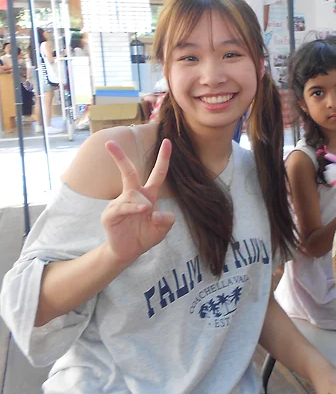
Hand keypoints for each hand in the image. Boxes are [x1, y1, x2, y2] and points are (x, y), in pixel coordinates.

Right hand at [101, 139, 175, 265]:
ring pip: (133, 193)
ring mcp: (120, 203)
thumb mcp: (163, 228)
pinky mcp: (110, 214)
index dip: (163, 158)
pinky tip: (142, 210)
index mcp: (148, 195)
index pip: (158, 173)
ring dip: (143, 203)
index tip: (167, 141)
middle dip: (120, 157)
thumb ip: (167, 220)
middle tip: (109, 142)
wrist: (129, 252)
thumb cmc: (146, 235)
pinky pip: (123, 206)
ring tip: (146, 213)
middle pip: (129, 172)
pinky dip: (134, 208)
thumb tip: (155, 212)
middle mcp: (133, 195)